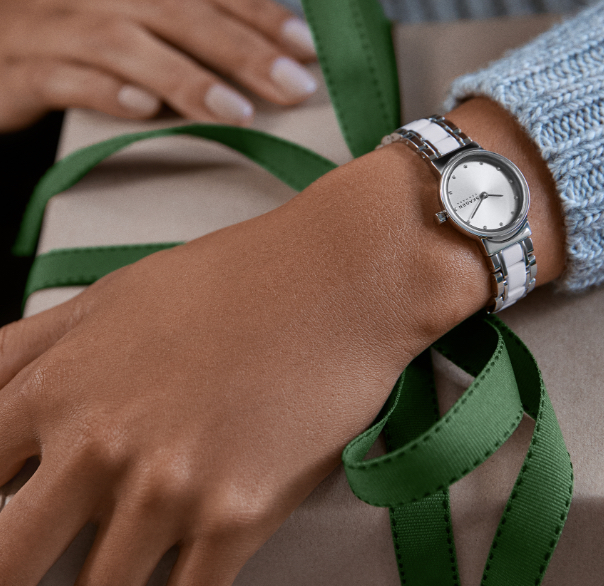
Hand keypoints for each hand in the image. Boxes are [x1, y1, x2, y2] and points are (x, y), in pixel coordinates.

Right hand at [0, 0, 318, 131]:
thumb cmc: (78, 45)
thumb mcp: (137, 29)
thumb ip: (190, 41)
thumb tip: (269, 69)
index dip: (260, 13)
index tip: (309, 48)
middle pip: (176, 11)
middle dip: (241, 49)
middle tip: (293, 87)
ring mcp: (57, 27)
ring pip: (123, 43)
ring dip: (185, 76)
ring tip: (238, 111)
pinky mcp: (22, 70)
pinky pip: (64, 77)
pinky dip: (105, 91)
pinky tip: (142, 110)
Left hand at [0, 98, 564, 583]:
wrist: (341, 276)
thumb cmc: (238, 277)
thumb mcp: (113, 296)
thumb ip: (29, 348)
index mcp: (62, 387)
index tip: (7, 524)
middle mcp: (102, 445)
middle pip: (9, 563)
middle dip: (22, 566)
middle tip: (52, 557)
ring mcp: (170, 487)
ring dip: (110, 577)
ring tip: (141, 539)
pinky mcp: (237, 516)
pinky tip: (182, 565)